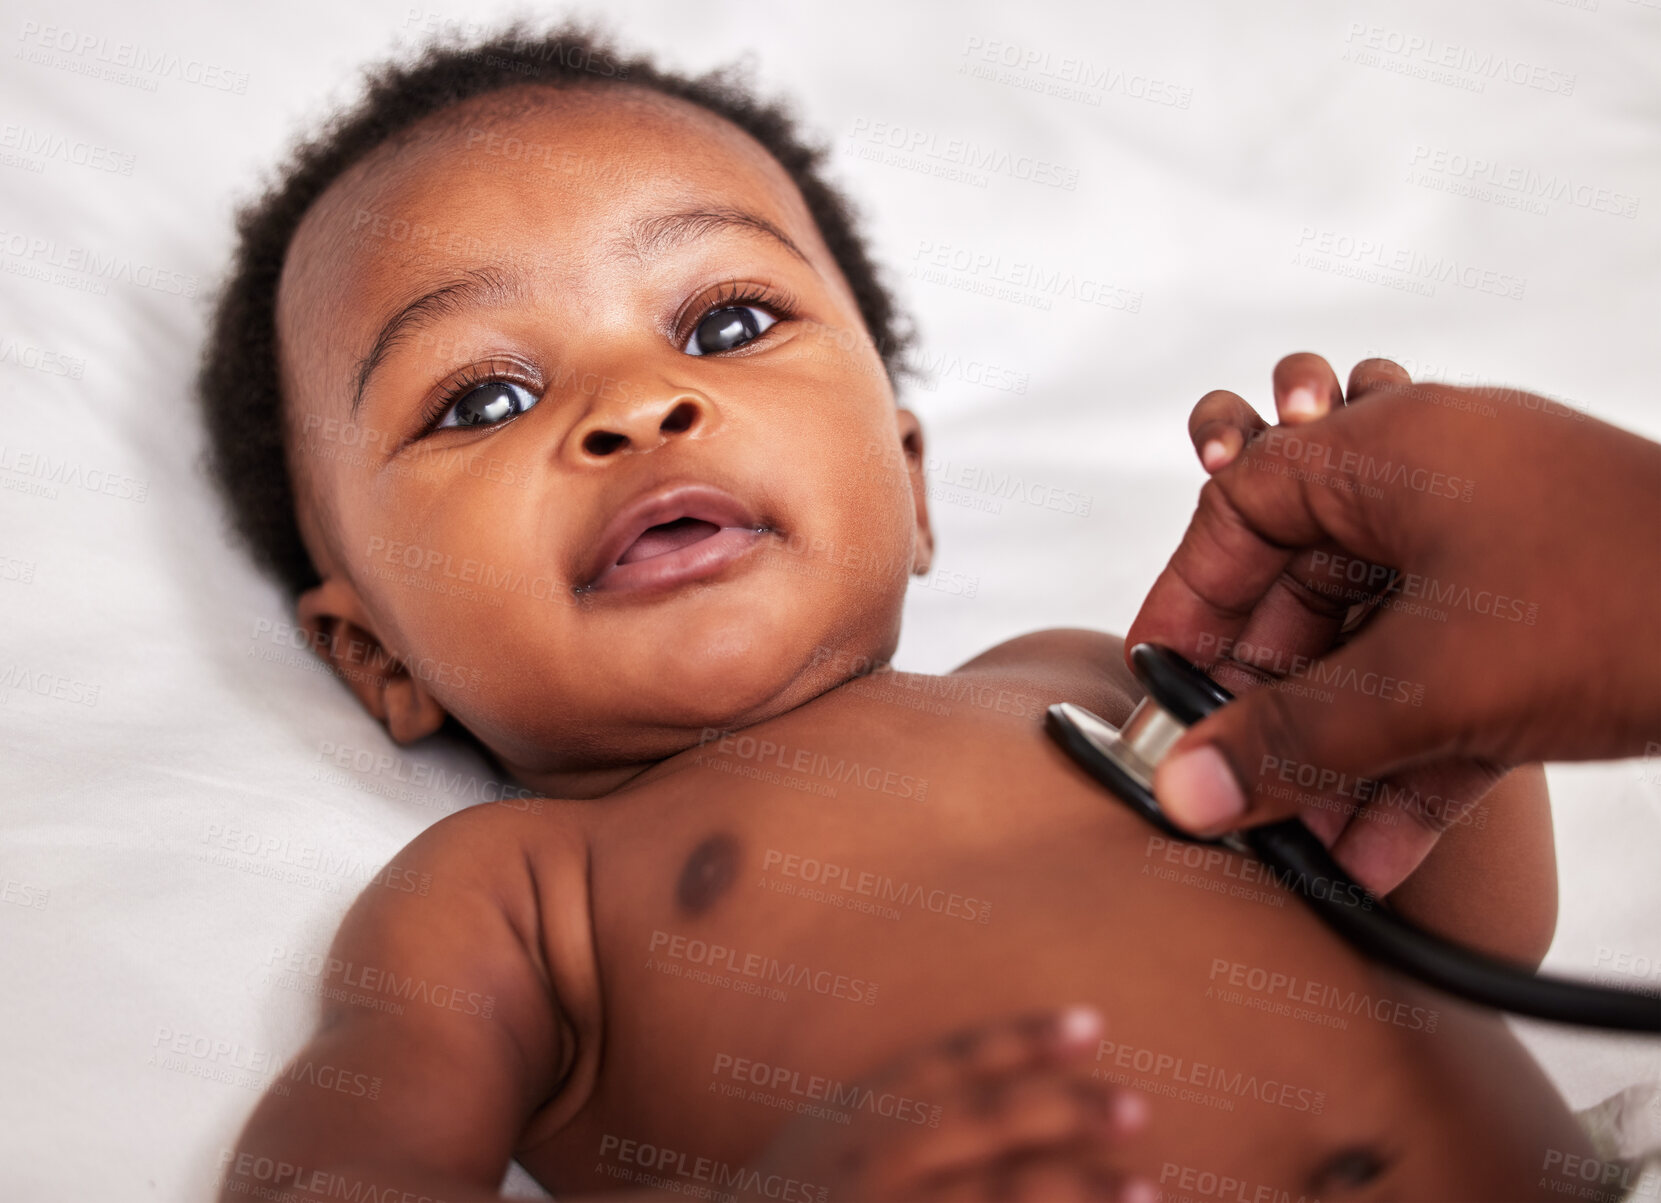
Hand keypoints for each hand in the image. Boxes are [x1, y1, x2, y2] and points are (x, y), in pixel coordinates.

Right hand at [743, 1007, 1153, 1201]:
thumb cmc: (799, 1185)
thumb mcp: (838, 1121)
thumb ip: (908, 1096)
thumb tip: (1007, 1070)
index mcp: (868, 1107)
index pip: (955, 1060)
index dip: (1025, 1039)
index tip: (1093, 1023)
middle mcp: (880, 1156)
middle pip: (987, 1125)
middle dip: (1066, 1113)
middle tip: (1139, 1106)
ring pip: (995, 1200)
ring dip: (1075, 1193)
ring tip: (1148, 1191)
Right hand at [1128, 352, 1660, 889]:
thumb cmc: (1630, 598)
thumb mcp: (1432, 680)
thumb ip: (1294, 740)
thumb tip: (1186, 790)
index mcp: (1390, 453)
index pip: (1240, 510)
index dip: (1186, 599)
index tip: (1155, 677)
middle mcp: (1433, 489)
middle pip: (1303, 597)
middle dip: (1268, 706)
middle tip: (1228, 782)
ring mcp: (1491, 555)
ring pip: (1373, 654)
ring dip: (1338, 753)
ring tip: (1302, 843)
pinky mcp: (1539, 621)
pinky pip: (1443, 686)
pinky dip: (1410, 760)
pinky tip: (1378, 851)